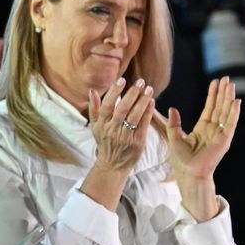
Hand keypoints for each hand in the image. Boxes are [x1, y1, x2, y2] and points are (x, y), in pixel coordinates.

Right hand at [79, 78, 154, 210]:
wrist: (112, 165)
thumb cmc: (105, 142)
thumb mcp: (95, 127)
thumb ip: (94, 108)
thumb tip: (92, 91)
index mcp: (102, 125)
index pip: (107, 106)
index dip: (114, 92)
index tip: (122, 80)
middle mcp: (113, 130)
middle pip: (122, 109)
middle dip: (132, 94)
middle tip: (141, 82)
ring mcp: (125, 136)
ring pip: (134, 116)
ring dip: (143, 101)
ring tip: (149, 89)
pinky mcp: (137, 142)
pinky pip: (143, 124)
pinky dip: (148, 112)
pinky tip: (152, 102)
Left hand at [161, 77, 239, 220]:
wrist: (188, 173)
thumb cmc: (181, 160)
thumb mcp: (174, 137)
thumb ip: (173, 123)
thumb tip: (172, 108)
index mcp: (202, 128)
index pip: (210, 107)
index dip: (212, 95)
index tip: (215, 82)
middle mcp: (213, 129)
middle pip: (219, 106)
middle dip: (222, 92)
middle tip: (226, 78)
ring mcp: (220, 134)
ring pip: (226, 112)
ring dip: (229, 98)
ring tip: (231, 85)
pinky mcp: (224, 139)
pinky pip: (230, 123)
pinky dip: (234, 113)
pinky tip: (236, 101)